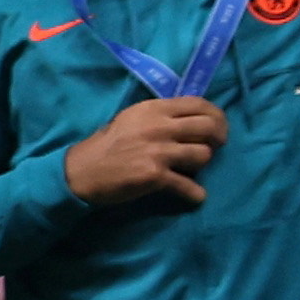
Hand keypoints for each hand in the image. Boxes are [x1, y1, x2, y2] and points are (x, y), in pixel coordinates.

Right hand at [60, 95, 227, 209]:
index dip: (217, 116)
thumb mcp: (133, 119)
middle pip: (208, 128)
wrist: (81, 172)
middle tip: (212, 149)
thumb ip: (163, 116)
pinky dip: (195, 194)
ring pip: (203, 155)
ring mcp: (158, 151)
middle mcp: (159, 126)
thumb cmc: (109, 144)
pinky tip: (194, 195)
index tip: (218, 129)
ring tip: (190, 169)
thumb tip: (195, 119)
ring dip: (201, 164)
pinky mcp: (155, 175)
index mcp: (154, 109)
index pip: (199, 104)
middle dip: (217, 139)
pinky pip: (189, 186)